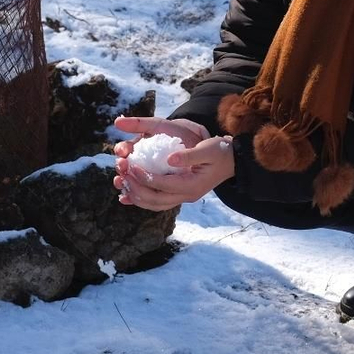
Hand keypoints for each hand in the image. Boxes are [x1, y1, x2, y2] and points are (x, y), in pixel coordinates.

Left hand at [111, 116, 234, 210]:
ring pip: (156, 204)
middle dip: (137, 188)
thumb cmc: (220, 152)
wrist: (232, 161)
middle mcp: (187, 195)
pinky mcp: (180, 195)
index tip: (132, 166)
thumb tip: (169, 158)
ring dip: (137, 197)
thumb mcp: (208, 149)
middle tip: (122, 174)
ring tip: (122, 184)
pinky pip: (158, 202)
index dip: (146, 177)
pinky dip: (142, 200)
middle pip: (157, 199)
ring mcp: (184, 197)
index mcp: (193, 185)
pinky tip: (127, 196)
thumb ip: (189, 155)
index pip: (164, 185)